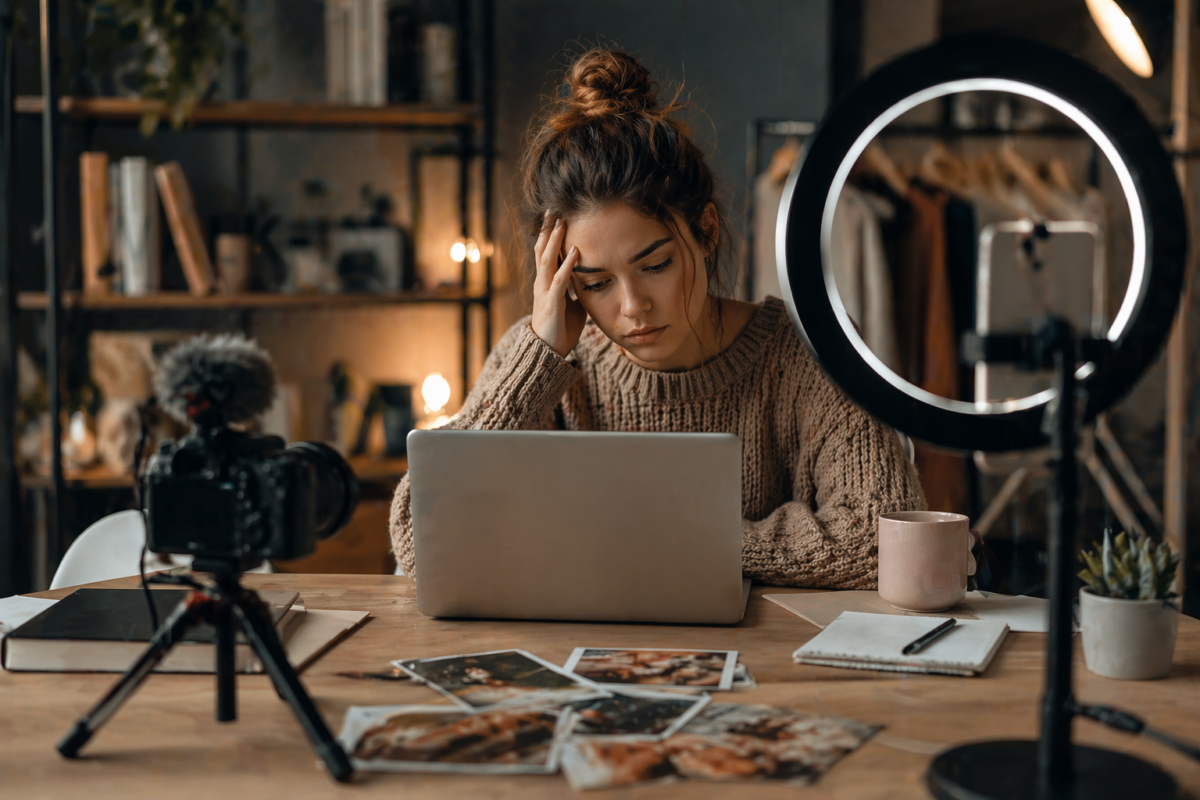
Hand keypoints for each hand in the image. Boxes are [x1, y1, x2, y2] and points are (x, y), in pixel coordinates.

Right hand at [531, 214, 586, 357]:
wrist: (549, 353)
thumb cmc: (561, 331)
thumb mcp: (573, 306)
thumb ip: (577, 291)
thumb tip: (591, 281)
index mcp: (546, 283)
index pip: (546, 253)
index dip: (550, 235)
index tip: (556, 216)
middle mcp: (542, 284)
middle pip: (542, 250)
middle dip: (548, 230)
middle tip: (554, 209)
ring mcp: (545, 292)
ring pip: (547, 260)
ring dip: (555, 240)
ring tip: (562, 221)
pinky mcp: (551, 303)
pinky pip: (559, 280)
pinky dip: (568, 264)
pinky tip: (576, 250)